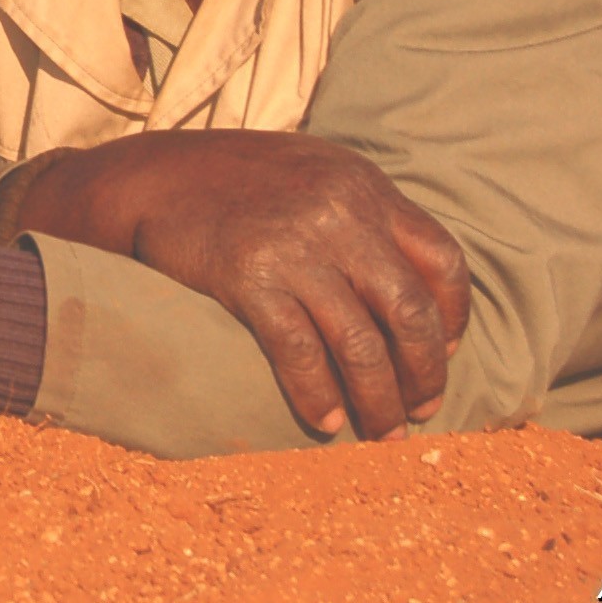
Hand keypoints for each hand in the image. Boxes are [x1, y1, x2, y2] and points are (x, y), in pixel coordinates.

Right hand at [11, 130, 469, 439]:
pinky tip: (325, 420)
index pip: (442, 260)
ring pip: (362, 344)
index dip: (454, 317)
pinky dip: (318, 395)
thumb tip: (416, 282)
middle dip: (425, 373)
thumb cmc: (233, 180)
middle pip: (412, 311)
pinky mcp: (247, 276)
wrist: (147, 177)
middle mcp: (338, 212)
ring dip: (379, 400)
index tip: (446, 350)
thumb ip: (363, 214)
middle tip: (419, 409)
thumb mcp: (311, 172)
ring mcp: (293, 245)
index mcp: (362, 185)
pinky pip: (299, 353)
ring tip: (380, 430)